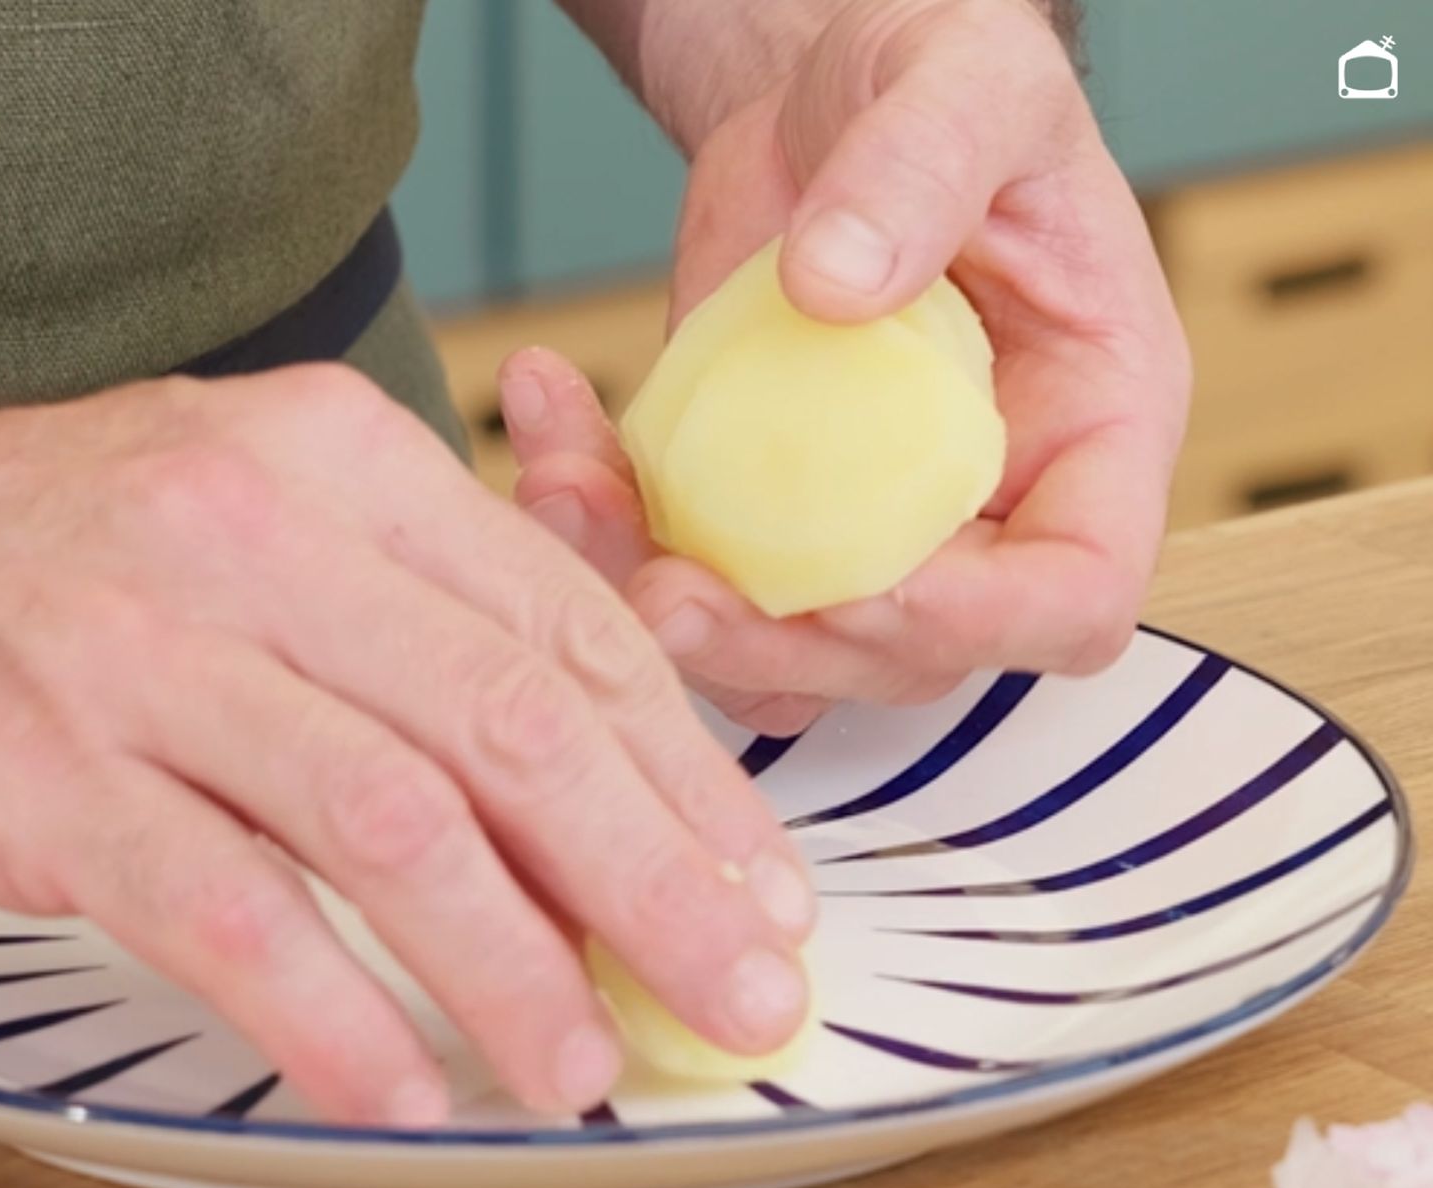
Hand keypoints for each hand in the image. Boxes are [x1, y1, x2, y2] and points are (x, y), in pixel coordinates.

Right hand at [0, 366, 812, 1123]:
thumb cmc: (107, 547)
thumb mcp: (290, 517)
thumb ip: (444, 619)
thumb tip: (615, 785)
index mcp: (352, 463)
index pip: (567, 629)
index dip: (685, 773)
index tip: (759, 883)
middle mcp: (262, 535)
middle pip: (510, 725)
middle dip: (651, 879)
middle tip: (740, 990)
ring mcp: (149, 651)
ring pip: (387, 822)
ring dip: (509, 963)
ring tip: (584, 1067)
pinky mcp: (48, 770)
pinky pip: (221, 910)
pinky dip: (328, 1014)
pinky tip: (403, 1093)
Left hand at [507, 0, 1189, 733]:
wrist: (824, 101)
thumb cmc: (936, 83)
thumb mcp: (964, 80)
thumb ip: (921, 166)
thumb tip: (837, 286)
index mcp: (1087, 425)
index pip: (1075, 592)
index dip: (981, 620)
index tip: (864, 584)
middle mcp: (983, 505)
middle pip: (910, 655)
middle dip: (786, 647)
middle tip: (670, 596)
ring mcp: (863, 521)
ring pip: (785, 652)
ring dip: (673, 620)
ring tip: (571, 498)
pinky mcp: (758, 509)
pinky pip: (695, 578)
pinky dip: (612, 542)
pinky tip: (553, 446)